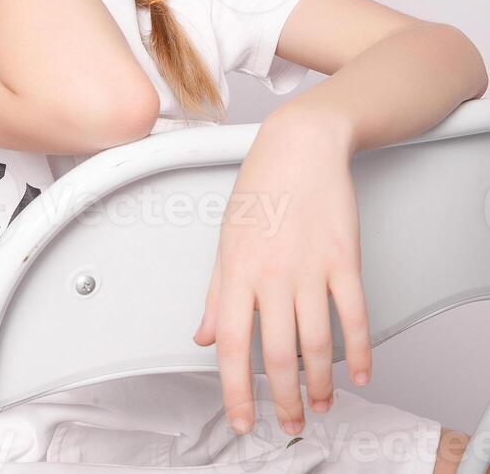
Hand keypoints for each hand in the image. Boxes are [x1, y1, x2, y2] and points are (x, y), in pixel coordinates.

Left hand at [193, 113, 371, 436]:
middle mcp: (272, 273)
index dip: (236, 392)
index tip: (243, 418)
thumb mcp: (226, 237)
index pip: (232, 346)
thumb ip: (217, 292)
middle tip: (289, 422)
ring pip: (317, 344)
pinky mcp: (344, 258)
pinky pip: (354, 315)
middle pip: (277, 355)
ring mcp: (311, 267)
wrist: (301, 145)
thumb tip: (205, 334)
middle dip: (284, 400)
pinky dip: (360, 350)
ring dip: (320, 385)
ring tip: (320, 404)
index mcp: (237, 270)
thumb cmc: (262, 185)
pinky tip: (360, 371)